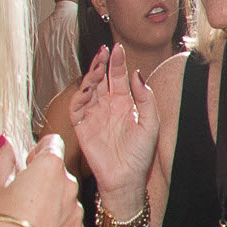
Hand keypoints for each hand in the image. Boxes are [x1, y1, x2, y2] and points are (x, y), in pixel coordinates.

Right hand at [0, 132, 86, 226]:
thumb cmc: (0, 224)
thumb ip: (5, 161)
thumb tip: (5, 141)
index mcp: (50, 167)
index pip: (52, 143)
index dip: (38, 152)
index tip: (27, 164)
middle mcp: (71, 185)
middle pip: (59, 174)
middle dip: (44, 181)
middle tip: (22, 199)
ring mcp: (79, 212)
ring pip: (66, 201)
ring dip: (53, 206)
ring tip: (29, 224)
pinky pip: (70, 226)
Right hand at [67, 47, 163, 196]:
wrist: (127, 178)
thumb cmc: (140, 154)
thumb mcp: (150, 122)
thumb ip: (145, 98)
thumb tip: (136, 73)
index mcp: (123, 103)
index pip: (117, 77)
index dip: (116, 63)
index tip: (116, 48)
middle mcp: (106, 106)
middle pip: (100, 79)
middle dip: (100, 64)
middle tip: (103, 51)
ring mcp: (93, 116)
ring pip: (87, 90)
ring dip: (90, 77)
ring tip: (97, 66)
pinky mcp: (82, 127)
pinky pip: (77, 108)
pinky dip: (79, 97)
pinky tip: (87, 88)